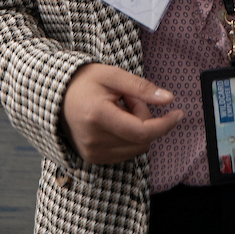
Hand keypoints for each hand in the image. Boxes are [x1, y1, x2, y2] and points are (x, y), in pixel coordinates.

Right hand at [62, 63, 181, 164]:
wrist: (55, 95)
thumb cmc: (84, 81)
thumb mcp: (113, 75)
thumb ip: (142, 88)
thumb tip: (168, 99)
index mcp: (98, 116)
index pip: (142, 132)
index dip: (164, 125)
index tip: (178, 114)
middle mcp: (94, 139)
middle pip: (142, 140)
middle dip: (145, 118)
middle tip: (130, 98)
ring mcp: (92, 152)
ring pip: (136, 148)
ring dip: (137, 128)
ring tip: (119, 108)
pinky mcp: (92, 158)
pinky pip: (125, 152)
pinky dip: (128, 137)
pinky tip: (114, 120)